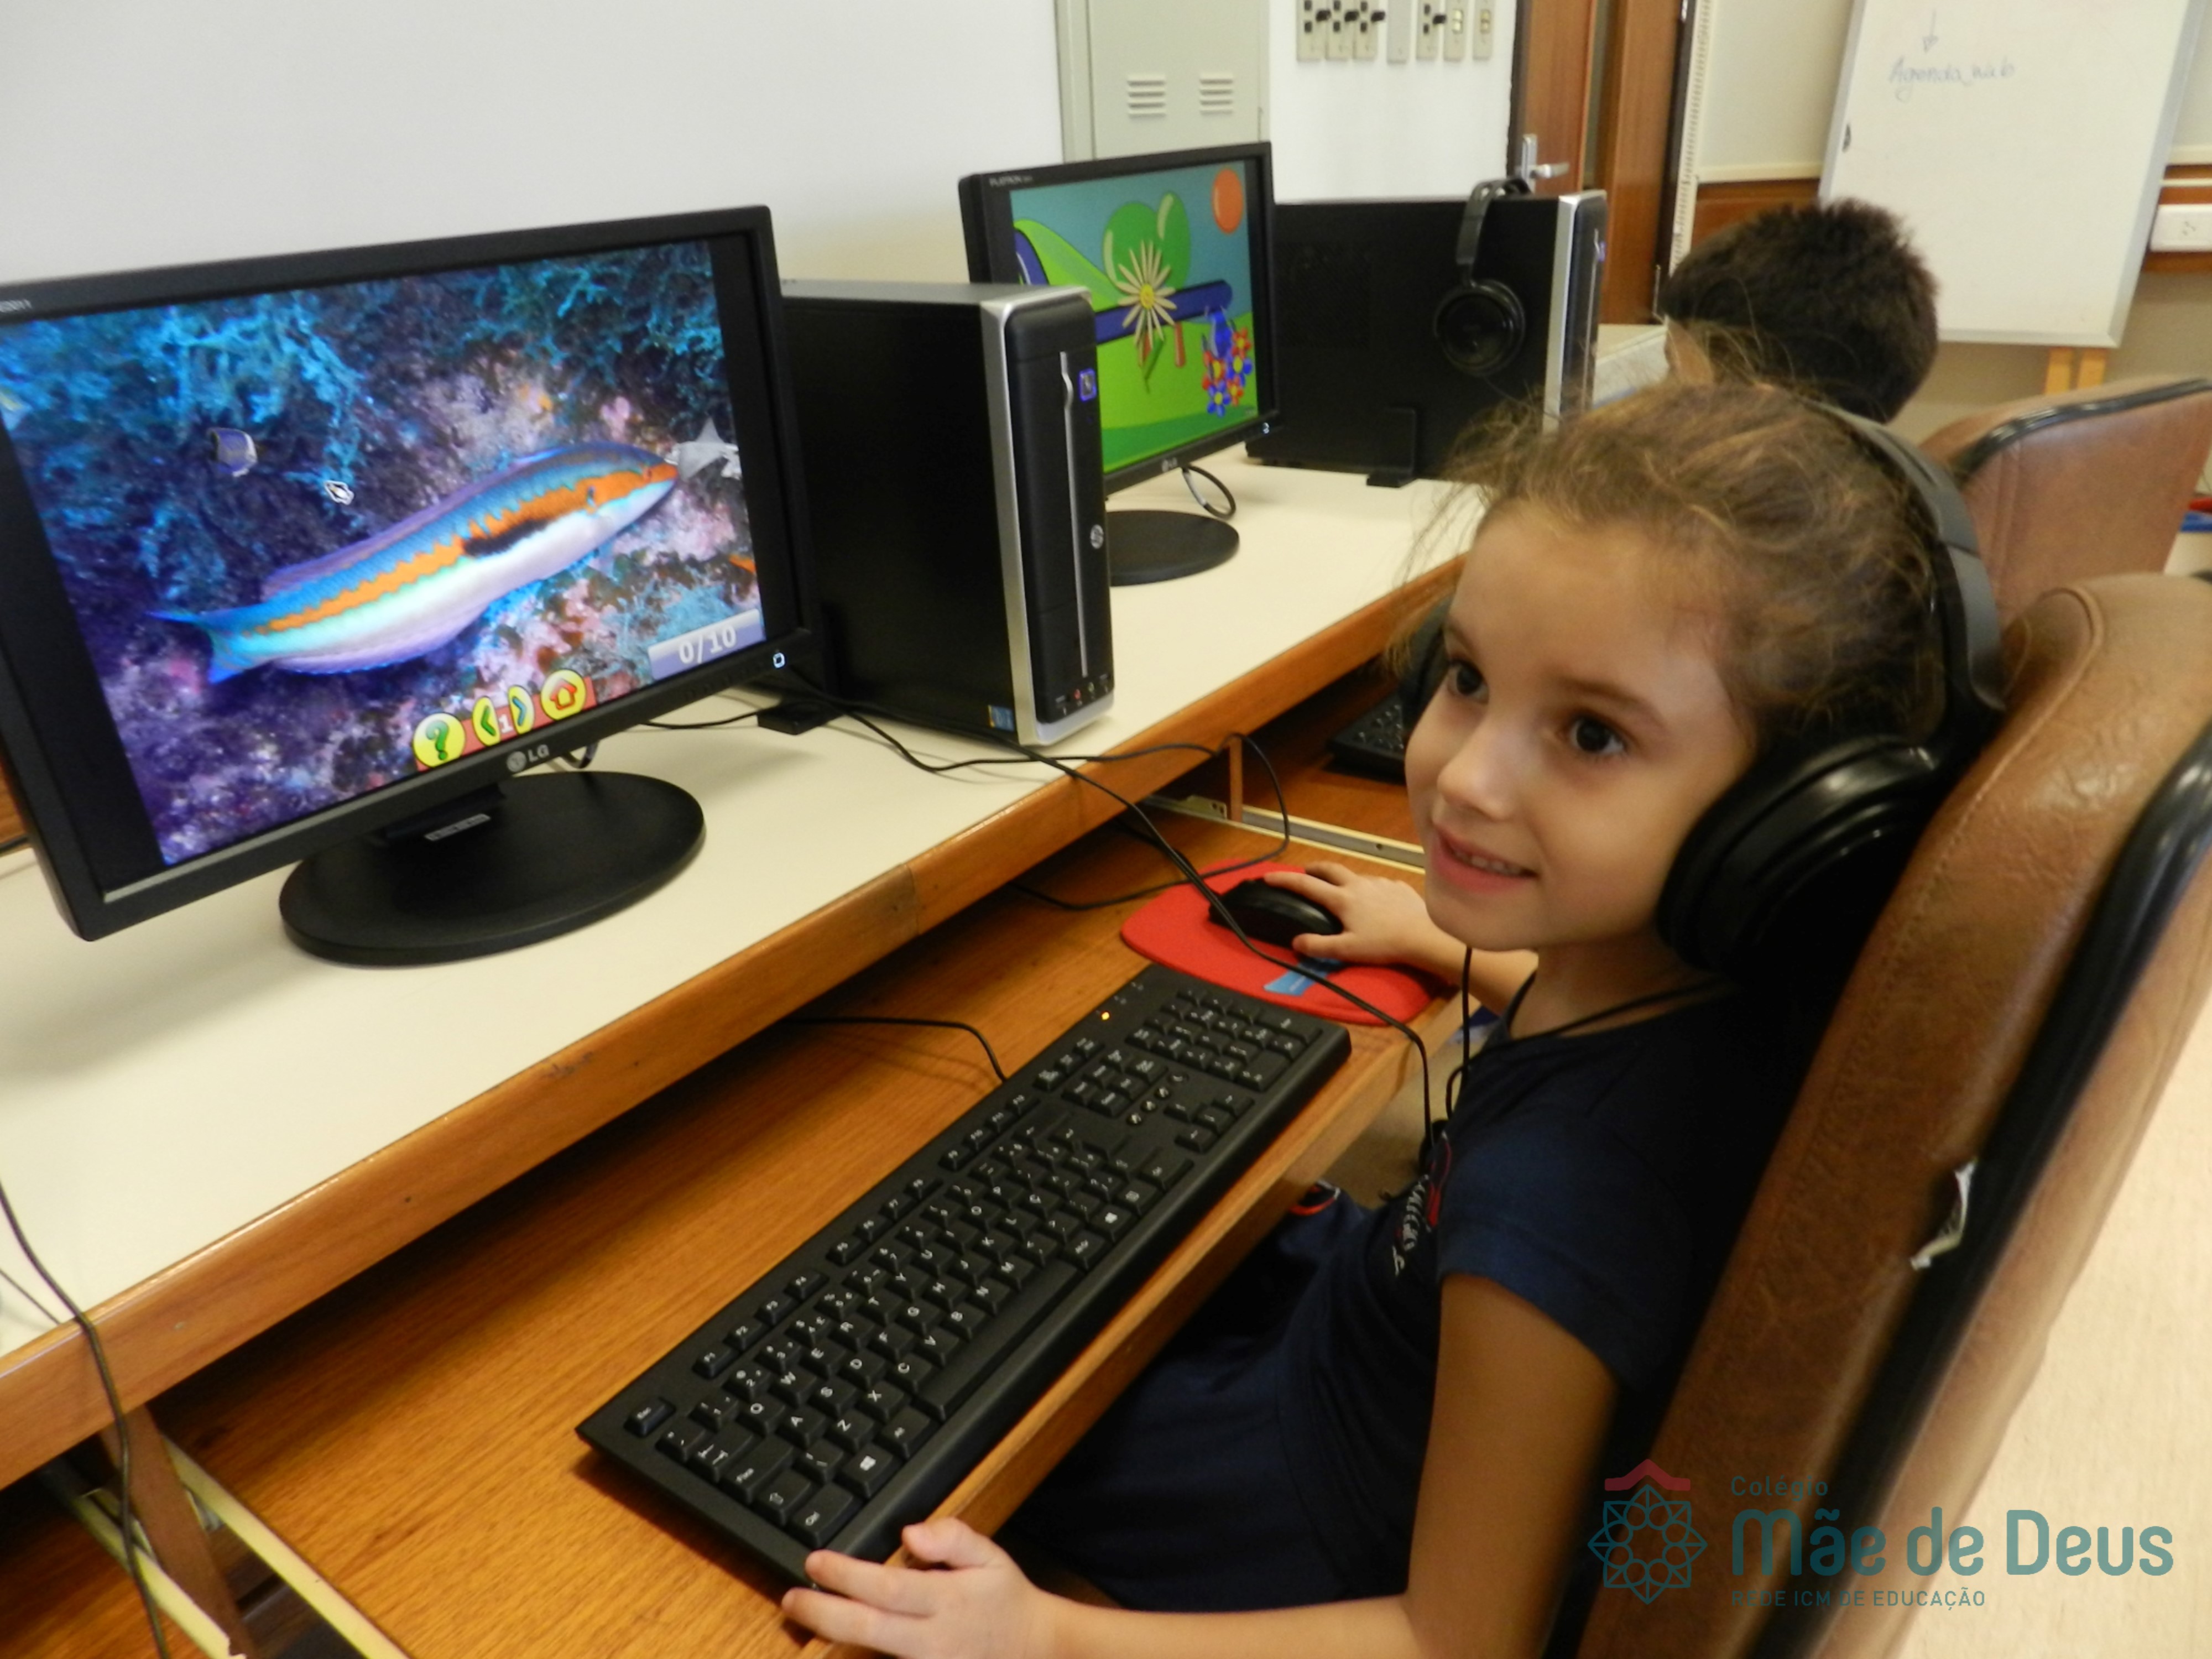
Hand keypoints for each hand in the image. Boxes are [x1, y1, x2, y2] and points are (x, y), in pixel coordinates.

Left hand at [782, 1518, 1060, 1658]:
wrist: (1033, 1651)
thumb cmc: (1004, 1600)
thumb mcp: (991, 1557)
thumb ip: (953, 1538)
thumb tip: (910, 1533)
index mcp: (947, 1601)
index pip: (886, 1588)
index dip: (846, 1576)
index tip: (815, 1561)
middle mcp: (932, 1640)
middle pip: (867, 1628)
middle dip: (821, 1613)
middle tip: (789, 1599)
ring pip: (870, 1654)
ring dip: (830, 1635)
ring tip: (801, 1614)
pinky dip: (855, 1657)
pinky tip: (833, 1640)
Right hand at [1263, 862, 1462, 979]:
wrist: (1424, 935)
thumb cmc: (1383, 944)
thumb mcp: (1347, 950)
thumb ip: (1318, 946)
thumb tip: (1295, 942)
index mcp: (1341, 899)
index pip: (1306, 885)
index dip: (1285, 879)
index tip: (1268, 876)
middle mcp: (1358, 884)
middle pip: (1329, 868)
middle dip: (1314, 868)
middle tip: (1306, 873)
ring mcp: (1379, 882)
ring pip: (1355, 875)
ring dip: (1343, 879)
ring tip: (1343, 891)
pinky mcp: (1397, 886)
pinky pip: (1377, 884)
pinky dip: (1369, 889)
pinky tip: (1375, 901)